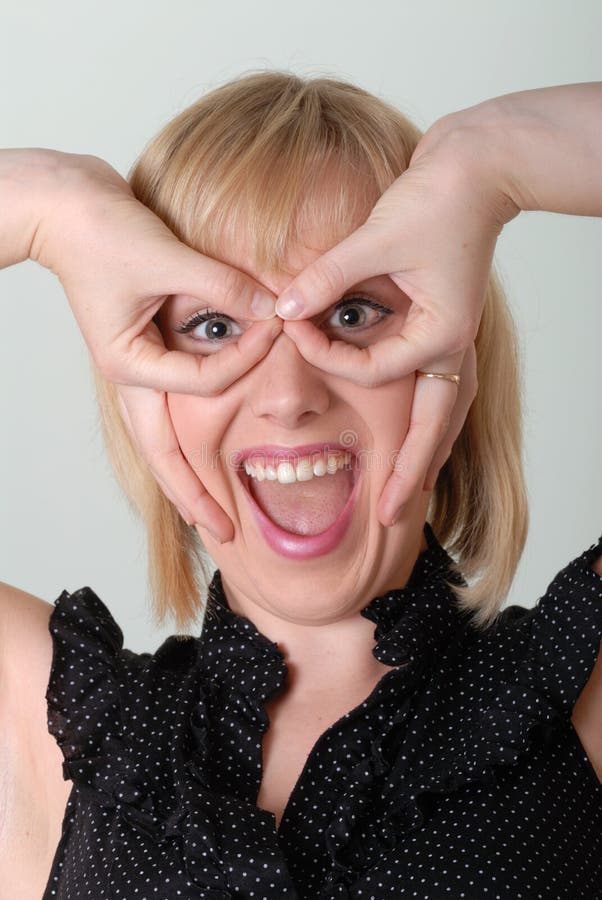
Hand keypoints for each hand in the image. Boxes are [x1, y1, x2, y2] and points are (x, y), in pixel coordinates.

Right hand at [29, 151, 278, 541]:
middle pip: (162, 454)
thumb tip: (274, 309)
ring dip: (186, 477)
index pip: (202, 383)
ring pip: (161, 440)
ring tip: (211, 514)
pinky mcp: (143, 352)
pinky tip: (207, 452)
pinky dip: (189, 433)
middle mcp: (130, 376)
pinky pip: (171, 406)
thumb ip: (223, 287)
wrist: (66, 207)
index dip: (244, 361)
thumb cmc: (102, 230)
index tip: (277, 332)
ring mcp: (134, 369)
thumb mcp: (165, 257)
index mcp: (129, 361)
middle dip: (194, 495)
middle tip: (227, 531)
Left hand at [274, 118, 519, 524]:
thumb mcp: (377, 237)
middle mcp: (453, 345)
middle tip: (394, 519)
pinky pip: (435, 387)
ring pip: (442, 415)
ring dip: (424, 454)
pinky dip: (422, 415)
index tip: (289, 327)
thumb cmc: (439, 197)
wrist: (480, 166)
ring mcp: (454, 340)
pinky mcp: (445, 327)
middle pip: (435, 428)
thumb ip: (327, 277)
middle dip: (412, 475)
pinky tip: (409, 432)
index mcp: (441, 333)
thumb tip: (282, 308)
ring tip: (410, 494)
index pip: (373, 371)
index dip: (325, 355)